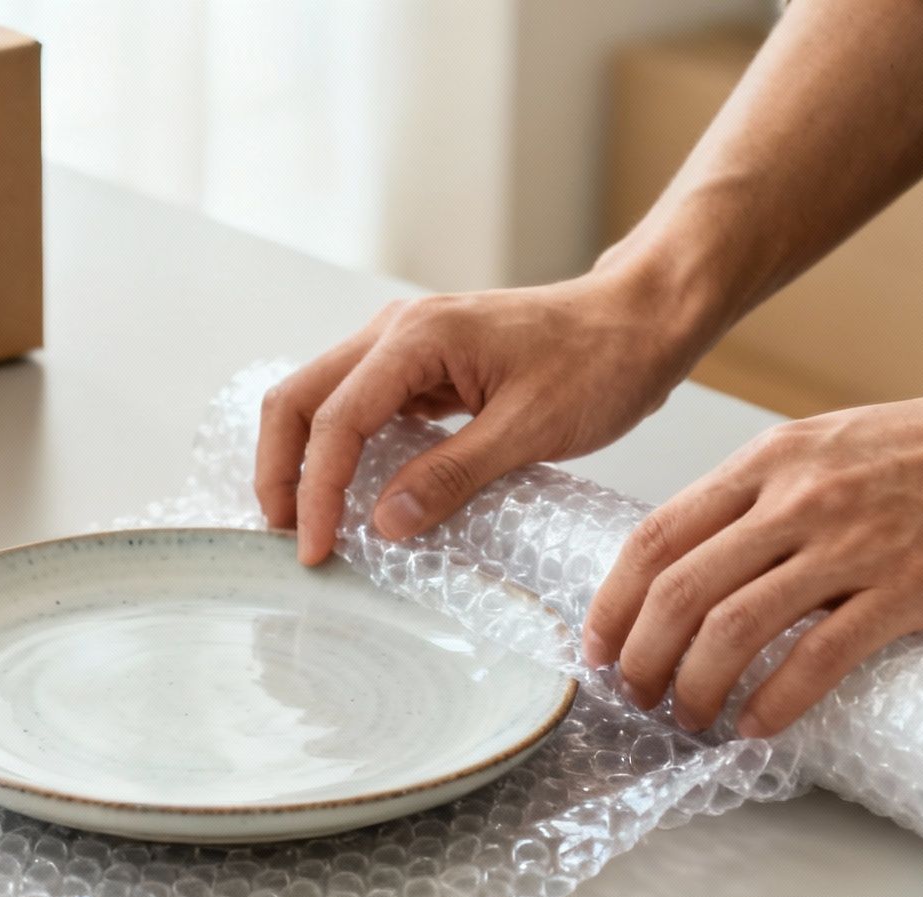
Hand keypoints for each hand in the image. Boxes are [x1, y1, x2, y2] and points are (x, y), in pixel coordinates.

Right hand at [256, 261, 712, 564]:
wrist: (642, 320)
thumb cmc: (601, 361)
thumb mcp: (531, 428)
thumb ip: (451, 475)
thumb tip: (383, 524)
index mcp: (417, 336)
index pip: (337, 419)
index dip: (318, 490)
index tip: (316, 549)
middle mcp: (397, 330)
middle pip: (300, 397)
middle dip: (280, 468)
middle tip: (287, 535)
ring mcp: (405, 345)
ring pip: (320, 399)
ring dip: (304, 458)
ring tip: (308, 520)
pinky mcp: (421, 367)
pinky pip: (359, 408)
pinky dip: (341, 451)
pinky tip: (353, 493)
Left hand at [584, 371, 922, 736]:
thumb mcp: (825, 448)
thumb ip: (760, 497)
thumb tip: (697, 564)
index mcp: (767, 462)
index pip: (654, 537)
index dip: (612, 604)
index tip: (597, 647)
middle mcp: (796, 499)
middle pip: (678, 590)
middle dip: (641, 658)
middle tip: (636, 697)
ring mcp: (850, 544)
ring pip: (733, 628)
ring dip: (696, 688)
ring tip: (690, 718)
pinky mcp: (906, 589)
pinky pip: (819, 657)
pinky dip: (775, 701)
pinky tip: (757, 726)